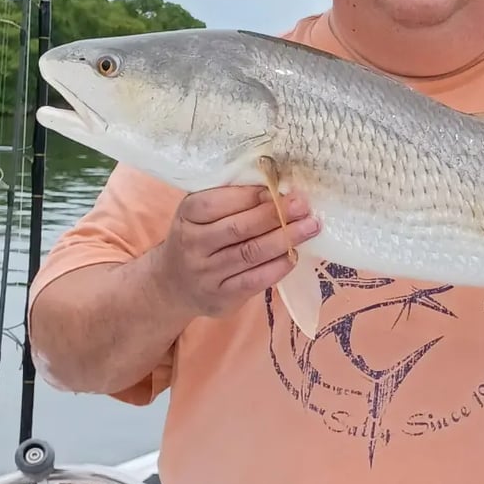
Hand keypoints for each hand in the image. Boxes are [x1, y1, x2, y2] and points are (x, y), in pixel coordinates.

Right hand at [154, 185, 319, 318]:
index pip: (217, 202)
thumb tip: (276, 186)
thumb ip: (231, 198)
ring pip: (250, 254)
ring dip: (285, 238)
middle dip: (275, 215)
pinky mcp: (221, 297)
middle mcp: (193, 245)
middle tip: (303, 205)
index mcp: (187, 215)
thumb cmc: (199, 236)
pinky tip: (294, 254)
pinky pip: (255, 281)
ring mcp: (206, 274)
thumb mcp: (202, 212)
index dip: (251, 195)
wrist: (173, 284)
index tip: (279, 188)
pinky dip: (278, 266)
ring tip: (311, 226)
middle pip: (238, 228)